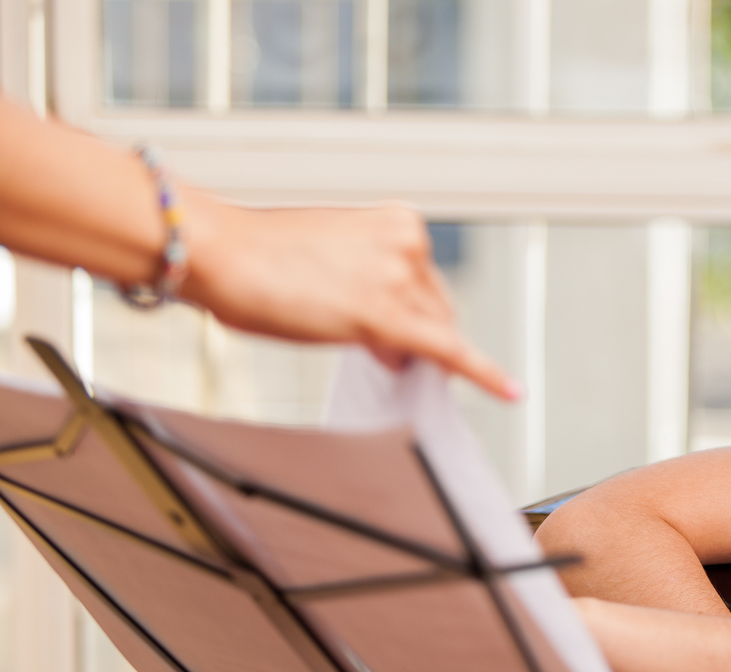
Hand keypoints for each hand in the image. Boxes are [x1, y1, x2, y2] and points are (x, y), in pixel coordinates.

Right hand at [180, 196, 518, 398]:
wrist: (219, 251)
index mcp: (400, 221)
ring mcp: (402, 280)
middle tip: (353, 329)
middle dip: (408, 330)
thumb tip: (398, 338)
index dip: (405, 309)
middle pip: (435, 310)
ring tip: (335, 324)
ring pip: (431, 335)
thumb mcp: (331, 258)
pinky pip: (451, 354)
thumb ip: (372, 286)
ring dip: (403, 349)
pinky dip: (485, 375)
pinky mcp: (391, 319)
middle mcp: (410, 245)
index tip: (388, 319)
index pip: (426, 283)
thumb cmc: (258, 255)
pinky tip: (511, 392)